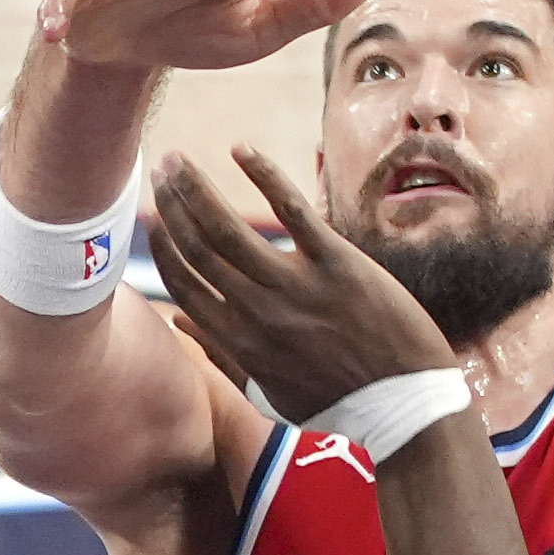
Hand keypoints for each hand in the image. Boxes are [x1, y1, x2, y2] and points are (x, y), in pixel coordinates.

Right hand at [147, 142, 455, 423]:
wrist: (402, 404)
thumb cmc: (335, 401)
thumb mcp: (269, 391)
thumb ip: (221, 356)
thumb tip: (177, 322)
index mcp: (239, 342)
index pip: (185, 285)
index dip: (163, 248)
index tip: (151, 218)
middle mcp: (259, 312)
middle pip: (199, 249)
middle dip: (171, 205)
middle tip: (159, 171)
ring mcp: (296, 286)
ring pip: (229, 228)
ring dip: (197, 189)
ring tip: (178, 160)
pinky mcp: (337, 263)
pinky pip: (291, 210)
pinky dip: (262, 175)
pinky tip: (239, 150)